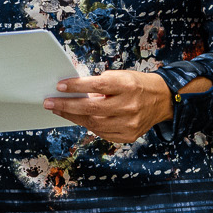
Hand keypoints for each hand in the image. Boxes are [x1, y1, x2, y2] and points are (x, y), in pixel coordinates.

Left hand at [43, 70, 176, 145]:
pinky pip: (101, 133)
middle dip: (67, 106)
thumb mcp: (121, 76)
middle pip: (92, 108)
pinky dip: (88, 125)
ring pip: (93, 123)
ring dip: (73, 117)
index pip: (98, 85)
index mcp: (127, 86)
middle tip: (50, 103)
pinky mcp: (128, 136)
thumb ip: (100, 83)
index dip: (77, 86)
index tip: (60, 86)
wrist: (163, 100)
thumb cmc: (138, 85)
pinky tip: (79, 118)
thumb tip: (75, 90)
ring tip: (60, 110)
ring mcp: (129, 123)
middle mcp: (129, 106)